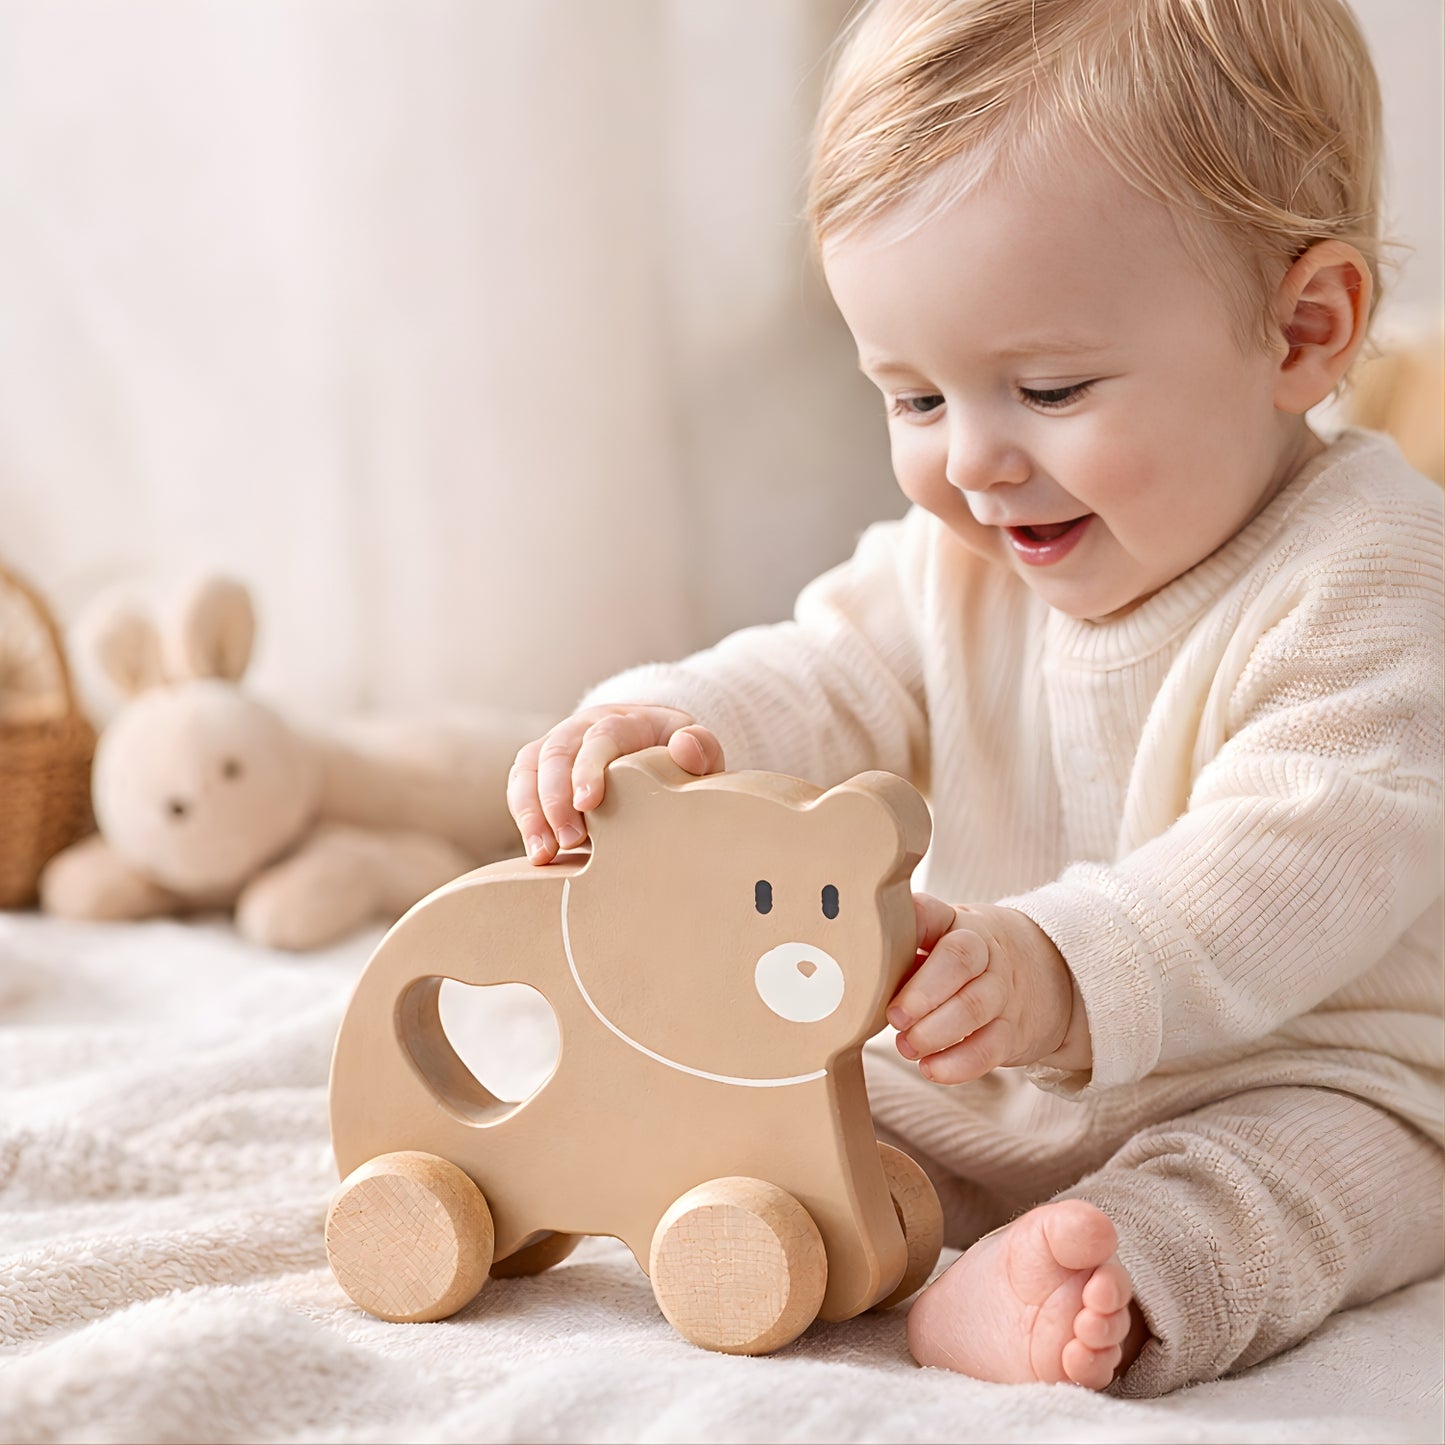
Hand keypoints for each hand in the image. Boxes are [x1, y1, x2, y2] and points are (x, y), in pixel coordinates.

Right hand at [507, 705, 723, 863]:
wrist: (649, 747)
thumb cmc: (673, 758)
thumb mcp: (696, 750)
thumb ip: (700, 748)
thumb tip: (686, 747)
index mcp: (623, 720)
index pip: (600, 736)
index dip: (588, 768)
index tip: (588, 804)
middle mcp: (582, 727)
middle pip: (556, 752)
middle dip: (555, 798)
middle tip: (569, 841)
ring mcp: (556, 745)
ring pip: (529, 769)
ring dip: (531, 812)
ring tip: (543, 854)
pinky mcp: (539, 768)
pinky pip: (520, 786)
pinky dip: (523, 817)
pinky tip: (536, 851)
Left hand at [886, 893, 1090, 1083]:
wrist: (1045, 972)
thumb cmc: (965, 960)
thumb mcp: (941, 940)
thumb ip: (903, 953)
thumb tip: (854, 977)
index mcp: (956, 924)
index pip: (934, 913)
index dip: (912, 921)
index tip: (885, 936)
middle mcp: (984, 951)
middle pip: (959, 960)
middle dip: (923, 992)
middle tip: (894, 1017)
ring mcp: (1002, 990)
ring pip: (974, 1006)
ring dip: (935, 1032)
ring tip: (906, 1046)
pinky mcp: (1012, 1030)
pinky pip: (989, 1048)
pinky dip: (958, 1063)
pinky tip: (931, 1069)